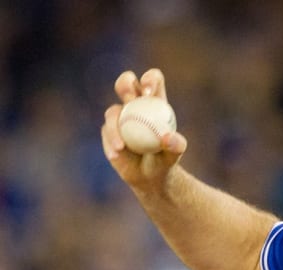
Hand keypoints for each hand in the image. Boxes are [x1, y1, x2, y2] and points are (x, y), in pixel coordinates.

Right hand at [100, 69, 187, 188]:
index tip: (149, 94)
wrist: (149, 176)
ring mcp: (120, 116)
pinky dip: (111, 143)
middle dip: (125, 85)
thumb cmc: (165, 161)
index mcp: (155, 102)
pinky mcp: (108, 130)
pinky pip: (106, 132)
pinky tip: (116, 155)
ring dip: (115, 127)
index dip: (150, 80)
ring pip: (112, 111)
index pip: (153, 80)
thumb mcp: (173, 155)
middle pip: (126, 83)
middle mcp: (136, 105)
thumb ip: (176, 146)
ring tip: (121, 146)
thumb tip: (167, 137)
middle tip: (129, 100)